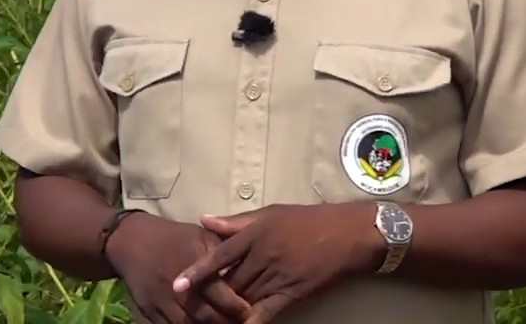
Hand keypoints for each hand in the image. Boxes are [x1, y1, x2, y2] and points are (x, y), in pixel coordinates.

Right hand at [106, 212, 252, 323]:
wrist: (133, 242)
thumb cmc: (174, 237)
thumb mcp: (201, 236)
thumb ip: (223, 252)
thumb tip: (247, 265)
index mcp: (194, 265)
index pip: (221, 295)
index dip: (238, 307)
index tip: (250, 311)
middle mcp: (178, 286)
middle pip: (207, 316)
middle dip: (226, 323)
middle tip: (241, 323)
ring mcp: (162, 301)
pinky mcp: (150, 311)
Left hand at [171, 204, 379, 323]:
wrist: (347, 234)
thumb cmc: (307, 220)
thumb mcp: (271, 213)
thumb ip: (236, 221)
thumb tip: (204, 220)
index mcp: (256, 233)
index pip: (220, 255)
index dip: (198, 270)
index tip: (177, 284)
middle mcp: (263, 256)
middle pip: (230, 281)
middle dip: (212, 295)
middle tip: (191, 305)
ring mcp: (278, 276)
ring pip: (245, 297)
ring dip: (228, 309)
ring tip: (209, 317)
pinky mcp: (293, 293)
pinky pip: (267, 311)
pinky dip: (252, 321)